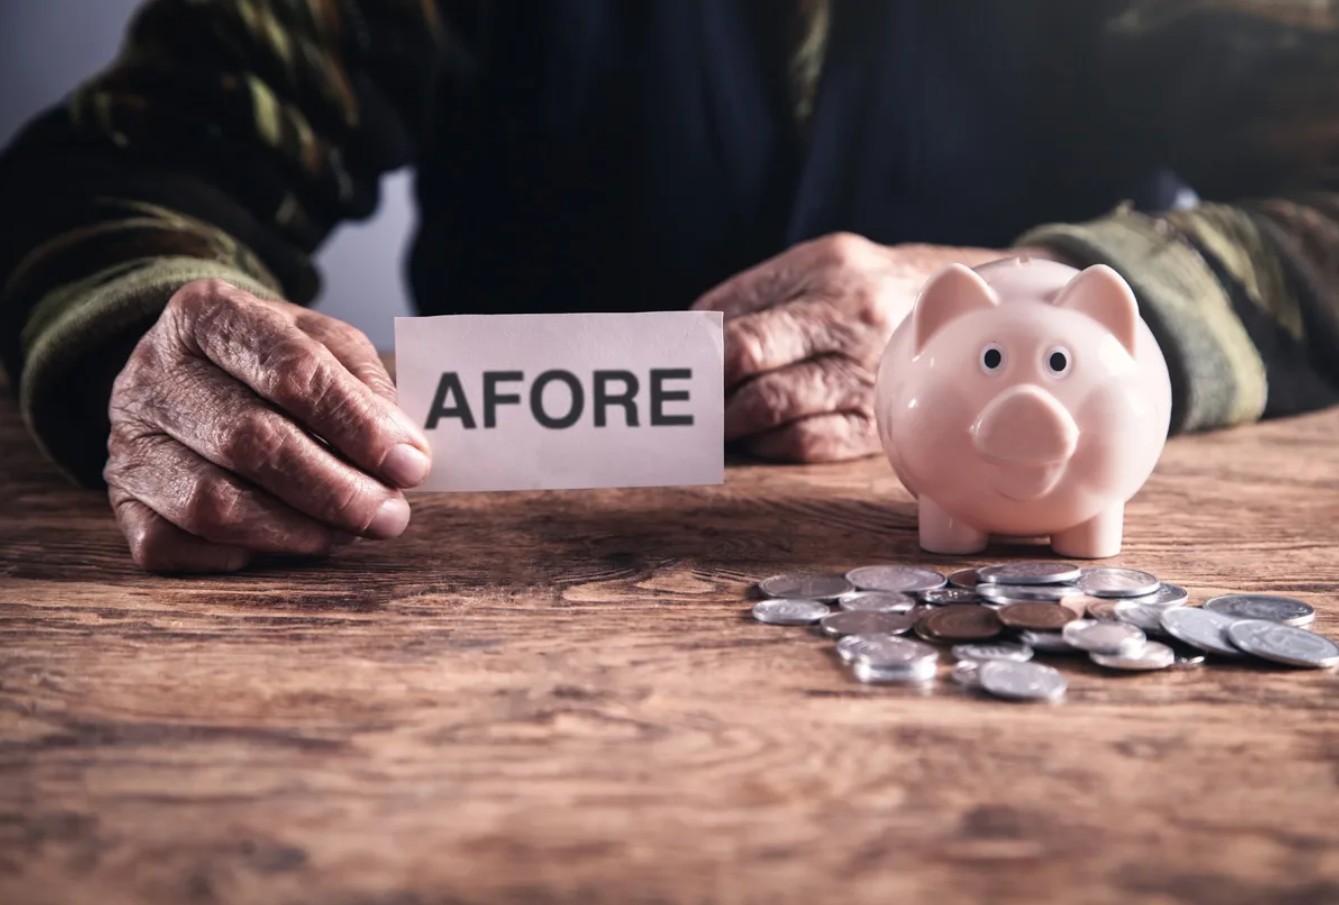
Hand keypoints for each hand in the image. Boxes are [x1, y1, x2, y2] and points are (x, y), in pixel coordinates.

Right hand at [104, 279, 431, 572]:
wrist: (192, 370)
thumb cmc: (273, 361)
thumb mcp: (325, 345)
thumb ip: (368, 390)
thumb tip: (404, 456)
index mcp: (209, 313)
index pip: (291, 370)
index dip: (357, 425)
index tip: (410, 465)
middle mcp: (154, 372)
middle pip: (251, 442)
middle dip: (335, 490)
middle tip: (390, 516)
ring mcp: (127, 439)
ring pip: (212, 504)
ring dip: (298, 532)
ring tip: (350, 533)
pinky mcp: (119, 499)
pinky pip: (173, 545)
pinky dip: (239, 555)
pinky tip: (284, 542)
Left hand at [693, 234, 1023, 461]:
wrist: (954, 303)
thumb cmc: (855, 288)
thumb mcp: (805, 266)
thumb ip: (743, 299)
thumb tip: (683, 341)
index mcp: (826, 279)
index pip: (742, 338)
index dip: (699, 368)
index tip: (674, 379)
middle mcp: (853, 328)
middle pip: (757, 377)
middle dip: (711, 400)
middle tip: (685, 408)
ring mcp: (870, 377)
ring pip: (779, 414)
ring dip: (735, 424)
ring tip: (715, 420)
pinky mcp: (880, 421)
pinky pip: (811, 443)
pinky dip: (771, 444)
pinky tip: (758, 436)